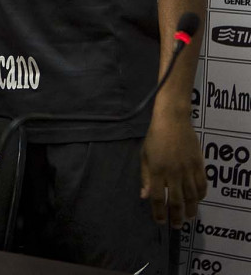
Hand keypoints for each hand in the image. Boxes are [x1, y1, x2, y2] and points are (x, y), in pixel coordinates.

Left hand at [140, 112, 205, 226]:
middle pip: (177, 201)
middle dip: (176, 216)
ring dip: (190, 209)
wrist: (172, 121)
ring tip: (187, 218)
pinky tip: (197, 201)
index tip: (160, 222)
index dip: (158, 212)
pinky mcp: (199, 164)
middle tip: (176, 226)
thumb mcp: (144, 156)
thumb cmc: (154, 138)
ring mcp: (188, 169)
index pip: (158, 197)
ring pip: (192, 196)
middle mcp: (173, 173)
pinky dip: (200, 195)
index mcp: (157, 171)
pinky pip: (202, 185)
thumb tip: (144, 197)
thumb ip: (145, 177)